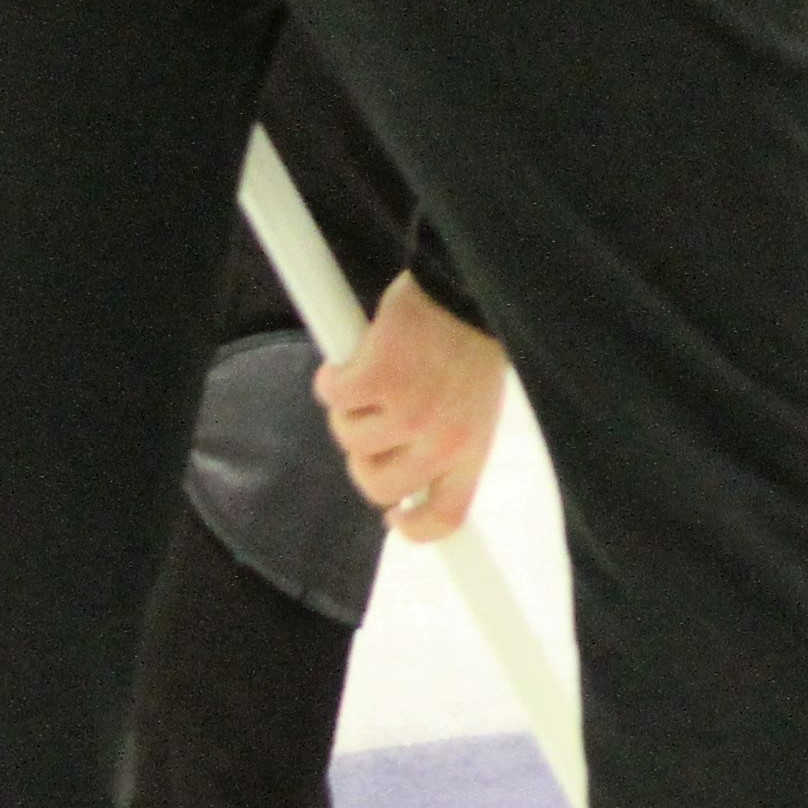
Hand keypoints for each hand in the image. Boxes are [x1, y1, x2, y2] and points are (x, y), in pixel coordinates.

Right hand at [314, 271, 505, 544]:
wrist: (470, 278)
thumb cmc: (472, 335)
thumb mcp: (477, 399)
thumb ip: (447, 438)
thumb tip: (403, 483)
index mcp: (474, 447)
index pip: (446, 518)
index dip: (414, 529)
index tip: (395, 518)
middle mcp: (443, 439)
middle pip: (376, 487)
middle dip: (364, 454)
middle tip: (375, 416)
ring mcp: (409, 410)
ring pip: (347, 437)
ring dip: (351, 406)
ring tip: (382, 369)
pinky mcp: (377, 376)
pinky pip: (331, 394)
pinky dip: (334, 373)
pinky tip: (360, 351)